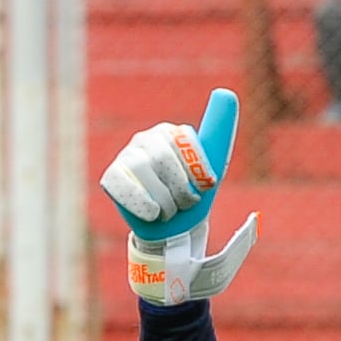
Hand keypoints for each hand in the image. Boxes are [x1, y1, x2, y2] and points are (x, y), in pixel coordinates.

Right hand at [99, 88, 257, 307]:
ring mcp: (127, 156)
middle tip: (186, 205)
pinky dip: (141, 203)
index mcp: (174, 134)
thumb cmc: (191, 208)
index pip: (186, 138)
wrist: (169, 239)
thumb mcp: (209, 179)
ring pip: (144, 168)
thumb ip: (219, 144)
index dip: (199, 168)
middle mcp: (148, 138)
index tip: (207, 186)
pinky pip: (122, 184)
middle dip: (181, 188)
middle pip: (164, 155)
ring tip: (168, 212)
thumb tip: (228, 101)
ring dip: (163, 199)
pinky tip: (152, 214)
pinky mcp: (111, 176)